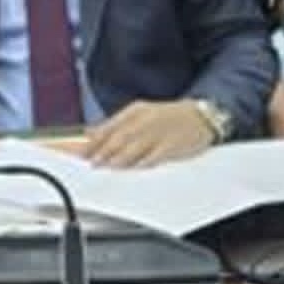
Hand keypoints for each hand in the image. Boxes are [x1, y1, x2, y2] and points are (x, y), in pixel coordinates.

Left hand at [84, 101, 214, 168]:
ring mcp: (158, 134)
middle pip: (118, 139)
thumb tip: (91, 133)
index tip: (81, 153)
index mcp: (135, 111)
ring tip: (105, 169)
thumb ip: (116, 124)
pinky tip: (130, 171)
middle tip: (91, 164)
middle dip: (102, 153)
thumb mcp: (141, 114)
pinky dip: (139, 165)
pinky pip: (152, 158)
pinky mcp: (171, 147)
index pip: (108, 127)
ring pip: (133, 149)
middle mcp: (145, 121)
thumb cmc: (168, 117)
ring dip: (117, 161)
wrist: (201, 117)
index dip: (93, 142)